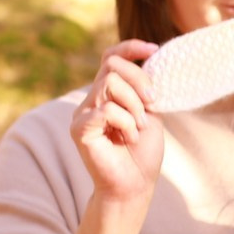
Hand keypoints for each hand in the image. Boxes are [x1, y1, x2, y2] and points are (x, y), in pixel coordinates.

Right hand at [70, 40, 166, 215]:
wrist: (134, 186)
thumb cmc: (142, 153)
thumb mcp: (149, 112)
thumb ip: (143, 88)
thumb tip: (149, 58)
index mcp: (107, 93)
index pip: (111, 56)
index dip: (131, 47)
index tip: (154, 49)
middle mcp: (90, 99)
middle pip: (112, 66)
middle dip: (140, 83)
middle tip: (151, 108)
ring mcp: (82, 113)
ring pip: (109, 84)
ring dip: (134, 106)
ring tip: (138, 129)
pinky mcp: (79, 129)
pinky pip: (105, 110)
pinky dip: (125, 123)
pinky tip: (129, 139)